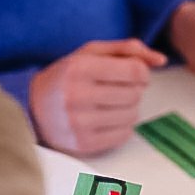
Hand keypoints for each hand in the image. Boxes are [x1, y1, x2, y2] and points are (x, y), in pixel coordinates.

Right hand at [29, 39, 166, 155]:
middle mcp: (77, 97)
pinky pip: (124, 135)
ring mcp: (79, 124)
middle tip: (118, 88)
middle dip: (134, 89)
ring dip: (129, 108)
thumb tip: (161, 60)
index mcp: (79, 69)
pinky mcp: (83, 144)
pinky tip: (107, 118)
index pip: (135, 71)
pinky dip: (122, 125)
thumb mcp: (91, 53)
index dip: (142, 71)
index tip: (133, 73)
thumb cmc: (68, 76)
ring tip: (111, 103)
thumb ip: (128, 49)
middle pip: (135, 94)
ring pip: (132, 115)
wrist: (33, 108)